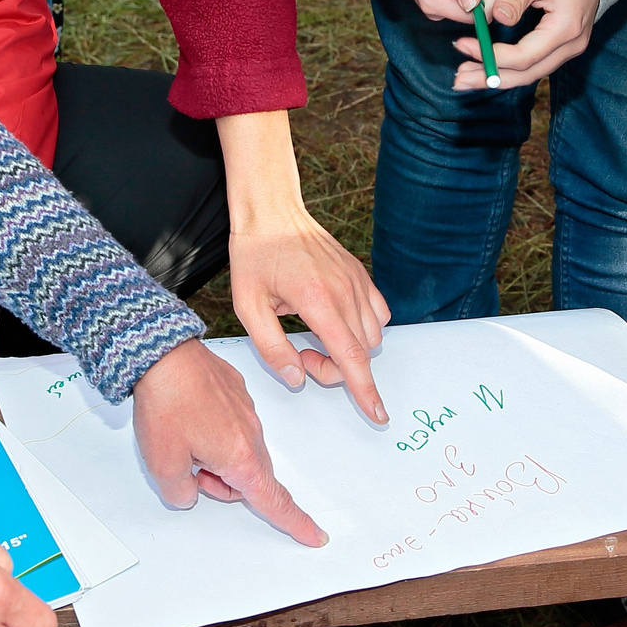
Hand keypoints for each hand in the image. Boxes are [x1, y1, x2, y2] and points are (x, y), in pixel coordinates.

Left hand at [131, 338, 326, 546]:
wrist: (162, 355)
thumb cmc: (166, 404)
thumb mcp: (162, 466)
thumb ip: (180, 493)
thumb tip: (189, 492)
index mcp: (240, 456)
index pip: (273, 500)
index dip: (295, 522)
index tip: (315, 535)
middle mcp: (251, 433)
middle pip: (247, 477)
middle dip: (221, 484)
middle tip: (188, 472)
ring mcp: (245, 410)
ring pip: (237, 450)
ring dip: (213, 456)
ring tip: (181, 438)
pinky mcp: (234, 392)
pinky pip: (230, 425)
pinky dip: (211, 431)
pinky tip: (186, 417)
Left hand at [218, 111, 391, 423]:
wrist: (272, 212)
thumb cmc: (255, 257)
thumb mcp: (247, 307)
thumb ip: (272, 349)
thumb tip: (297, 379)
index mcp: (317, 301)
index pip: (351, 358)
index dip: (365, 391)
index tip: (378, 414)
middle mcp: (345, 291)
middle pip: (361, 353)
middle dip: (336, 368)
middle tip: (300, 354)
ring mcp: (357, 280)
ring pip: (374, 335)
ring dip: (350, 350)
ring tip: (313, 335)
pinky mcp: (361, 273)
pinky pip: (379, 312)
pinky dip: (364, 328)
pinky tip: (335, 321)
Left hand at [468, 0, 600, 88]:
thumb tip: (493, 19)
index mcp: (565, 27)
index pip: (523, 56)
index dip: (491, 56)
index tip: (463, 45)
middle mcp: (571, 45)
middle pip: (527, 73)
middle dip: (490, 78)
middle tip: (458, 79)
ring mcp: (569, 48)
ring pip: (531, 73)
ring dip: (498, 76)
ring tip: (467, 77)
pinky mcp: (563, 46)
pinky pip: (535, 64)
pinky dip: (510, 68)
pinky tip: (489, 67)